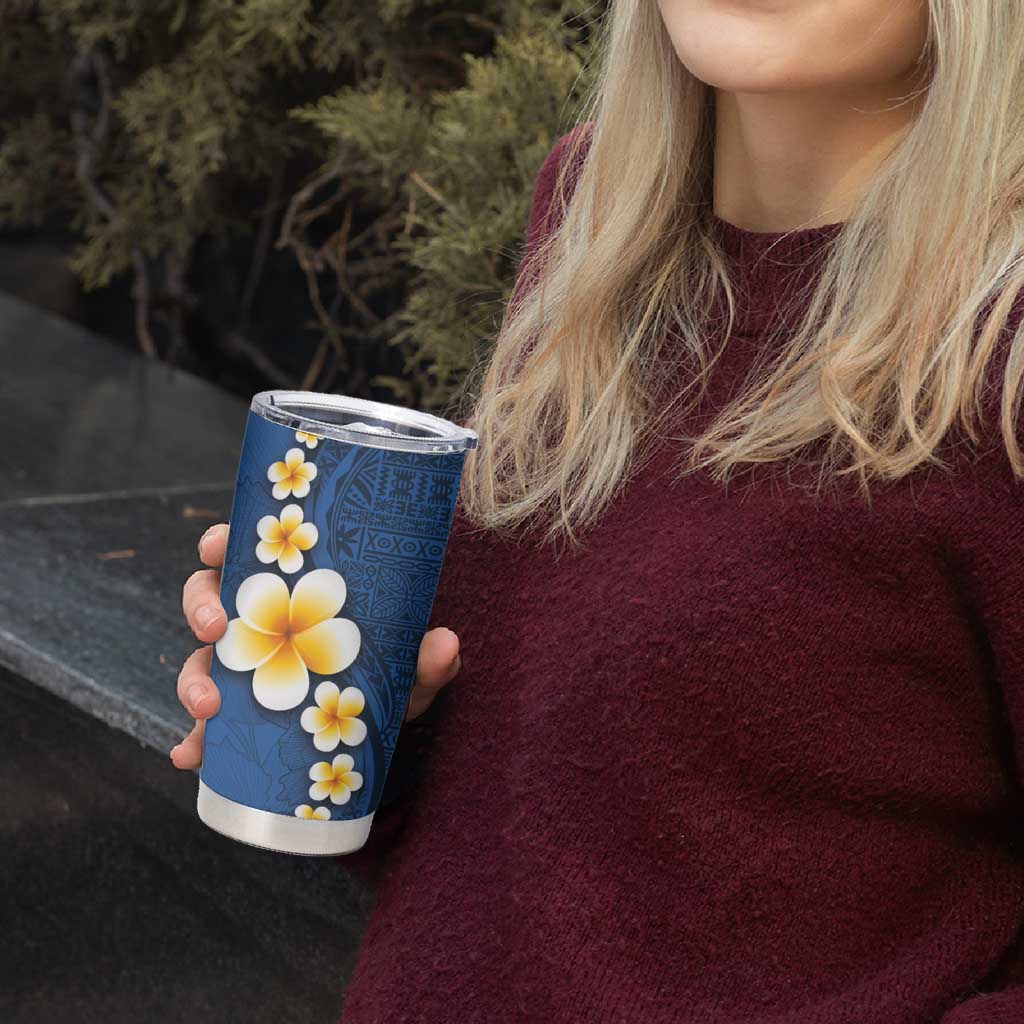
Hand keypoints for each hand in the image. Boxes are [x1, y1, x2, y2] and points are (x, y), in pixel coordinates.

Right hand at [169, 522, 461, 768]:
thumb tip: (446, 644)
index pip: (247, 554)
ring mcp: (246, 670)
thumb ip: (428, 659)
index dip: (221, 543)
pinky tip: (191, 756)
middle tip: (215, 628)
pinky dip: (194, 742)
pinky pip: (206, 727)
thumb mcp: (410, 668)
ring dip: (193, 680)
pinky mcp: (240, 718)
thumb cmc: (392, 676)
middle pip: (208, 600)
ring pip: (201, 661)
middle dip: (201, 610)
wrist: (384, 727)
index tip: (216, 546)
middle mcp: (261, 624)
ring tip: (208, 707)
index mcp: (292, 591)